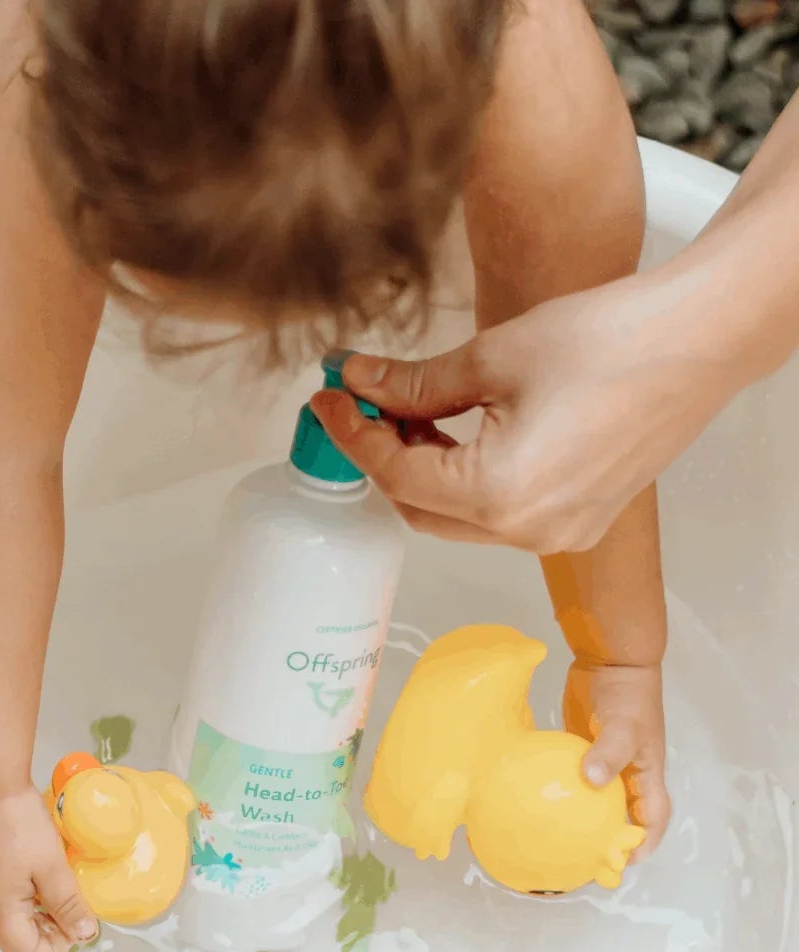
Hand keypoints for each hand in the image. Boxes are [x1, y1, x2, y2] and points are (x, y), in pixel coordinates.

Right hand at [0, 790, 97, 951]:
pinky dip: (11, 894)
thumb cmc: (20, 824)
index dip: (55, 947)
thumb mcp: (52, 866)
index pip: (25, 950)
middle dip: (41, 931)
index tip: (76, 925)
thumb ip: (68, 904)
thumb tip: (85, 935)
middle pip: (9, 935)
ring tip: (50, 889)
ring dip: (26, 912)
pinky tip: (26, 870)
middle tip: (67, 909)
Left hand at [311, 273, 742, 553]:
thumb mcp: (493, 356)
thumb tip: (358, 382)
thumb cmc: (613, 341)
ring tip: (409, 410)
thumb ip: (414, 383)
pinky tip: (456, 432)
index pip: (395, 472)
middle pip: (417, 507)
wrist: (698, 340)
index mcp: (498, 496)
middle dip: (383, 456)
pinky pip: (497, 516)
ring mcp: (554, 536)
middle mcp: (525, 532)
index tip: (329, 398)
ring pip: (455, 517)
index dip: (352, 433)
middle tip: (362, 402)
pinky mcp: (575, 523)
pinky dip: (465, 481)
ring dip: (422, 469)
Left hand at [564, 659, 669, 857]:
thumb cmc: (628, 696)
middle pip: (624, 815)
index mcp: (646, 774)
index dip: (644, 842)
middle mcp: (628, 773)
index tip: (623, 864)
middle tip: (584, 861)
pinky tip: (543, 804)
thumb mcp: (624, 725)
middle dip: (610, 839)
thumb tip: (593, 781)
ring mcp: (605, 762)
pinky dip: (565, 793)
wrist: (613, 662)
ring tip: (560, 840)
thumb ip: (610, 752)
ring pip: (599, 800)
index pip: (652, 817)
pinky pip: (576, 779)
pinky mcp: (584, 751)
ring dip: (585, 819)